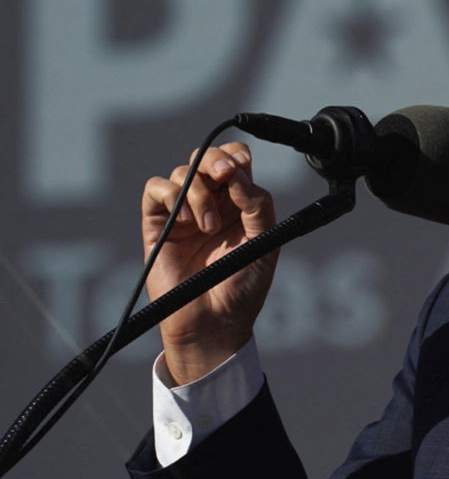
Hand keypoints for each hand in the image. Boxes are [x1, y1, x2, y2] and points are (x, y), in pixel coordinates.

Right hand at [141, 143, 277, 384]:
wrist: (214, 322)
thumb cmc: (242, 287)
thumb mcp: (264, 242)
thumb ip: (258, 205)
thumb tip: (238, 175)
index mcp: (240, 203)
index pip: (236, 161)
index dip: (236, 156)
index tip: (239, 169)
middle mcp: (211, 203)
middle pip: (207, 158)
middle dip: (215, 160)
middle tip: (224, 176)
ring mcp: (183, 213)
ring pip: (183, 172)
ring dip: (198, 192)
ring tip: (209, 226)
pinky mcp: (157, 225)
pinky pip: (155, 190)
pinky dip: (170, 195)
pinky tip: (185, 220)